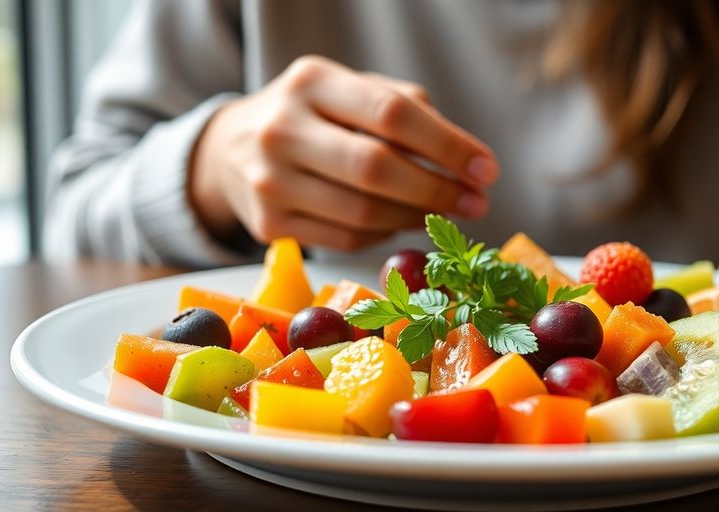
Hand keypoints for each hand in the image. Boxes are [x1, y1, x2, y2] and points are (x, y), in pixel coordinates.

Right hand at [189, 56, 497, 249]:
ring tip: (444, 213)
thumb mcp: (351, 92)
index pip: (392, 113)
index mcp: (311, 82)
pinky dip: (383, 235)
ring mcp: (269, 181)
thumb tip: (466, 163)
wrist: (232, 150)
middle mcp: (281, 128)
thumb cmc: (315, 117)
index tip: (486, 169)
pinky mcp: (268, 225)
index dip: (447, 145)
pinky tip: (400, 223)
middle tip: (476, 203)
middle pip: (376, 168)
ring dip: (416, 218)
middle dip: (437, 190)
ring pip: (364, 213)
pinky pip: (346, 239)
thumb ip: (406, 111)